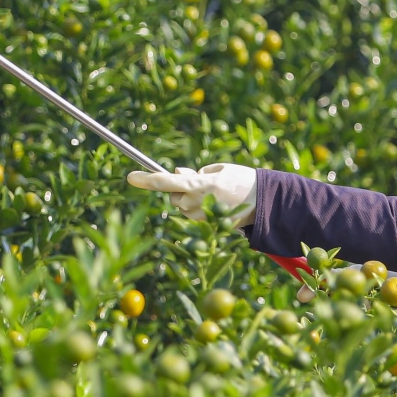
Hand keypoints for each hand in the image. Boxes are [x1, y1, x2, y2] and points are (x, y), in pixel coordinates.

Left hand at [125, 163, 257, 225]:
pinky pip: (193, 215)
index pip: (166, 182)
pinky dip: (198, 208)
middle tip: (199, 181)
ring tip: (213, 194)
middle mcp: (197, 203)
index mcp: (199, 184)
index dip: (147, 179)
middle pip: (173, 197)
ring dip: (190, 199)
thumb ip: (193, 173)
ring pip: (183, 207)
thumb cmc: (241, 180)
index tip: (130, 177)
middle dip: (179, 189)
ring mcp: (202, 217)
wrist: (265, 202)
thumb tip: (177, 173)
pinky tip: (216, 204)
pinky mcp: (207, 227)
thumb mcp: (217, 169)